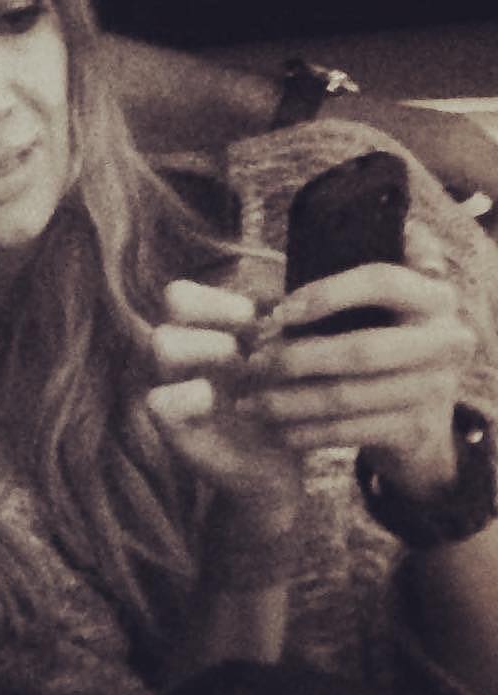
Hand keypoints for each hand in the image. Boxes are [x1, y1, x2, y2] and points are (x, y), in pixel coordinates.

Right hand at [146, 278, 303, 532]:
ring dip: (208, 348)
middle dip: (217, 314)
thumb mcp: (295, 359)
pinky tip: (225, 404)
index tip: (258, 318)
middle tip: (250, 343)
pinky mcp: (171, 425)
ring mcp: (172, 383)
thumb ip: (291, 324)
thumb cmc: (288, 403)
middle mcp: (184, 350)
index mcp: (208, 329)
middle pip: (174, 300)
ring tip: (242, 369)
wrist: (281, 468)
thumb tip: (305, 289)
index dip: (220, 297)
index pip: (188, 291)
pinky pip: (158, 399)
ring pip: (162, 341)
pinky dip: (191, 396)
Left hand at [240, 222, 475, 495]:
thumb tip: (295, 261)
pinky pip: (349, 432)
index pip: (382, 280)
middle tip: (252, 363)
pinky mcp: (418, 430)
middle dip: (296, 358)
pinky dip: (305, 432)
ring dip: (288, 400)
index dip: (326, 294)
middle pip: (361, 349)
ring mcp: (436, 388)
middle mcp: (447, 339)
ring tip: (247, 402)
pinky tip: (273, 429)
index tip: (278, 312)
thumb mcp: (371, 306)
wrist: (421, 423)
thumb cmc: (378, 344)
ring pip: (347, 395)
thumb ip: (346, 280)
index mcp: (433, 295)